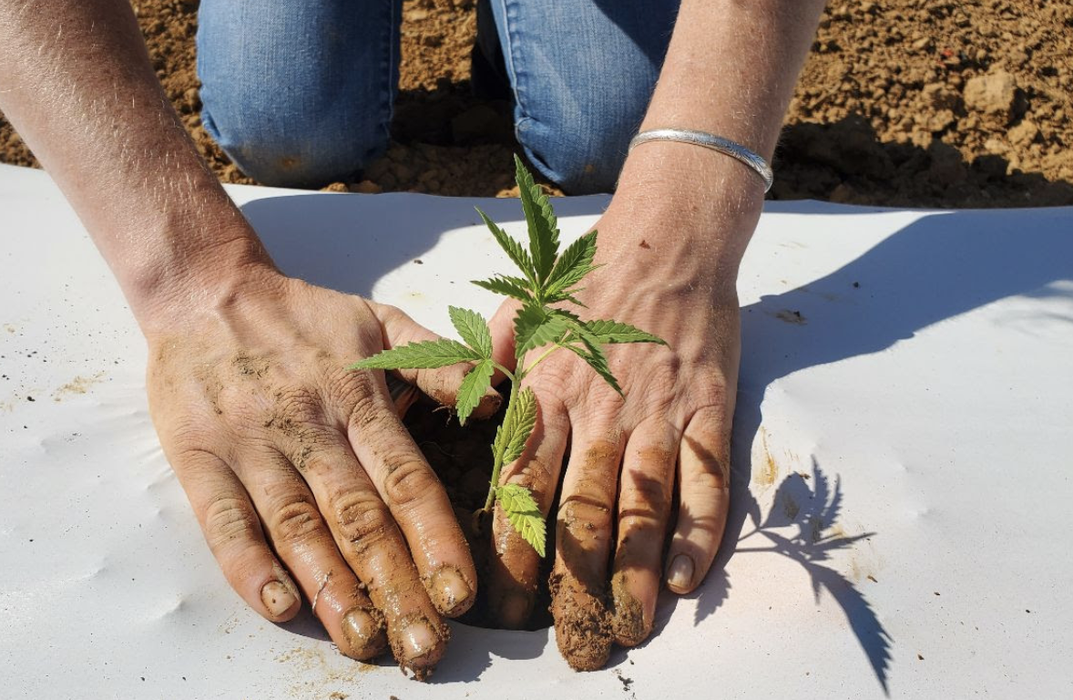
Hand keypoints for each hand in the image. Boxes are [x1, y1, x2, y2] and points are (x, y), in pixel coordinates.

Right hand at [145, 264, 495, 677]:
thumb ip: (439, 361)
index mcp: (357, 396)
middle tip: (425, 646)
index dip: (435, 538)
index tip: (461, 592)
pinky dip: (249, 568)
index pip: (405, 478)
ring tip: (365, 642)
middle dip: (396, 585)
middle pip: (358, 517)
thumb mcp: (380, 320)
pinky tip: (280, 608)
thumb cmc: (303, 315)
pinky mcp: (198, 458)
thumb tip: (498, 399)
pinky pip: (224, 520)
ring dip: (332, 590)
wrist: (204, 289)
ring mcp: (251, 444)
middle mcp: (309, 426)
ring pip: (297, 528)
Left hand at [486, 194, 748, 669]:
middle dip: (572, 582)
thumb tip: (457, 415)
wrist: (668, 238)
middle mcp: (600, 410)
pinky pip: (707, 480)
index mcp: (548, 391)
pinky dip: (699, 531)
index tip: (501, 605)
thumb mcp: (520, 314)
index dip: (511, 551)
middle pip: (582, 510)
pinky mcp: (710, 409)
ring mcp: (659, 412)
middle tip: (568, 642)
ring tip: (626, 627)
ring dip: (634, 572)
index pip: (523, 485)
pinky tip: (685, 579)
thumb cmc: (588, 282)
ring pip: (643, 505)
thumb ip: (486, 367)